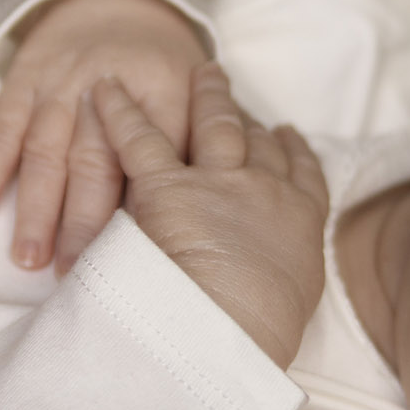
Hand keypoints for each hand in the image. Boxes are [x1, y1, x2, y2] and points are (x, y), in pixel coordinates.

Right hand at [0, 0, 208, 272]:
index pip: (154, 158)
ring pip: (46, 149)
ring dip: (36, 207)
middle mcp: (110, 84)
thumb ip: (193, 153)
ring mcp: (61, 81)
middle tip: (77, 275)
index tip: (134, 262)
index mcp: (165, 91)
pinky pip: (2, 127)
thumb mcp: (192, 99)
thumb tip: (193, 225)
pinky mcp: (22, 80)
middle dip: (83, 221)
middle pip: (95, 159)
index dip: (141, 212)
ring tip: (29, 260)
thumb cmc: (160, 69)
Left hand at [92, 66, 327, 368]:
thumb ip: (276, 282)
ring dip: (205, 96)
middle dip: (245, 113)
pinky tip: (107, 89)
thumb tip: (263, 292)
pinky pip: (141, 138)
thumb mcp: (287, 309)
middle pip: (257, 140)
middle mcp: (266, 191)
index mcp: (300, 225)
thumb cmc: (259, 337)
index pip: (302, 175)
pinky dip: (120, 111)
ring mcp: (218, 182)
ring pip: (214, 125)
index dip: (291, 149)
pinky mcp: (166, 186)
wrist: (229, 331)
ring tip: (200, 73)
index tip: (285, 134)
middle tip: (232, 90)